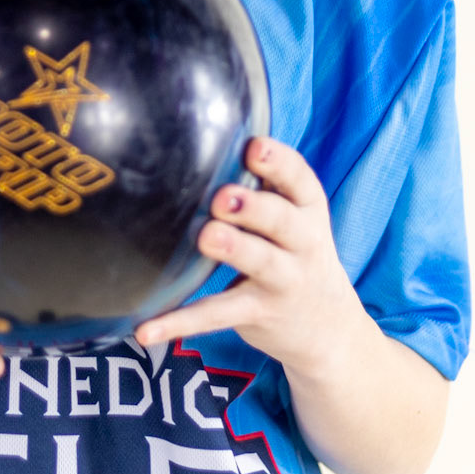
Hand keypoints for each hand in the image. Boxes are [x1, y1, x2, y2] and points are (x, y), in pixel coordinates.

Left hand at [133, 136, 365, 376]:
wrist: (328, 329)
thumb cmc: (298, 253)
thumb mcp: (298, 218)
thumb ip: (266, 186)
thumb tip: (209, 144)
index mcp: (309, 210)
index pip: (301, 180)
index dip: (279, 163)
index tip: (254, 148)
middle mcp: (303, 244)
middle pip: (282, 220)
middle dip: (254, 207)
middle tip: (224, 197)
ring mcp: (283, 281)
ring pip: (260, 262)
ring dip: (233, 248)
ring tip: (206, 237)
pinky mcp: (258, 313)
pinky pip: (217, 315)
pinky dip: (180, 323)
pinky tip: (146, 329)